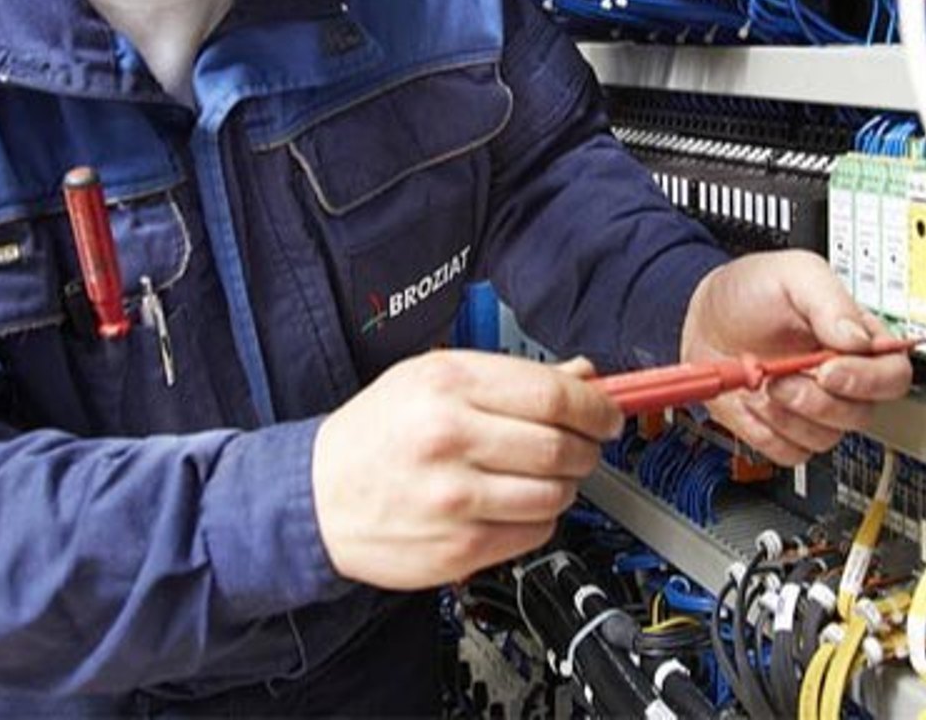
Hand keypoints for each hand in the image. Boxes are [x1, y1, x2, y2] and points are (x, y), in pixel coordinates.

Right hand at [312, 350, 623, 588]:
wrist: (317, 496)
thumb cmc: (377, 433)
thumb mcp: (432, 378)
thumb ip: (510, 377)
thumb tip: (583, 376)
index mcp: (448, 385)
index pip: (553, 394)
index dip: (596, 406)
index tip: (607, 413)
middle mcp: (451, 438)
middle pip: (562, 446)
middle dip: (586, 447)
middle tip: (581, 445)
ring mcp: (454, 499)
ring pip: (556, 494)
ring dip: (564, 485)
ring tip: (541, 476)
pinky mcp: (458, 548)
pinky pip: (534, 533)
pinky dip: (538, 519)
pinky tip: (512, 505)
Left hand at [681, 250, 912, 465]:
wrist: (706, 317)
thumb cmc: (751, 291)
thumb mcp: (794, 275)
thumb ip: (830, 301)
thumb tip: (859, 340)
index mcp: (857, 340)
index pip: (893, 375)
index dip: (868, 381)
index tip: (828, 371)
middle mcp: (842, 379)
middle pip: (860, 415)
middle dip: (815, 400)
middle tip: (781, 376)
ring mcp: (813, 408)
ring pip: (825, 439)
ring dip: (786, 415)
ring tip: (761, 383)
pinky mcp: (783, 430)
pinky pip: (789, 453)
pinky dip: (765, 432)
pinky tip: (751, 402)